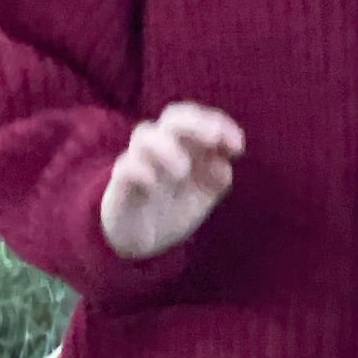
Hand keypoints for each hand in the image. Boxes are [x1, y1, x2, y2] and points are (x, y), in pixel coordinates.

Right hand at [99, 101, 246, 260]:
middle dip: (196, 123)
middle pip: (173, 117)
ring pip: (144, 135)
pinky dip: (139, 169)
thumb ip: (216, 181)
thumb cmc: (171, 209)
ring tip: (183, 171)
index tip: (238, 147)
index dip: (219, 124)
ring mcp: (138, 162)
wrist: (137, 240)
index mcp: (185, 146)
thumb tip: (224, 167)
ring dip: (167, 147)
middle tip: (213, 138)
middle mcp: (160, 147)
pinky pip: (125, 166)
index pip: (200, 120)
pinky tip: (153, 182)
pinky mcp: (120, 184)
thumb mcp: (202, 198)